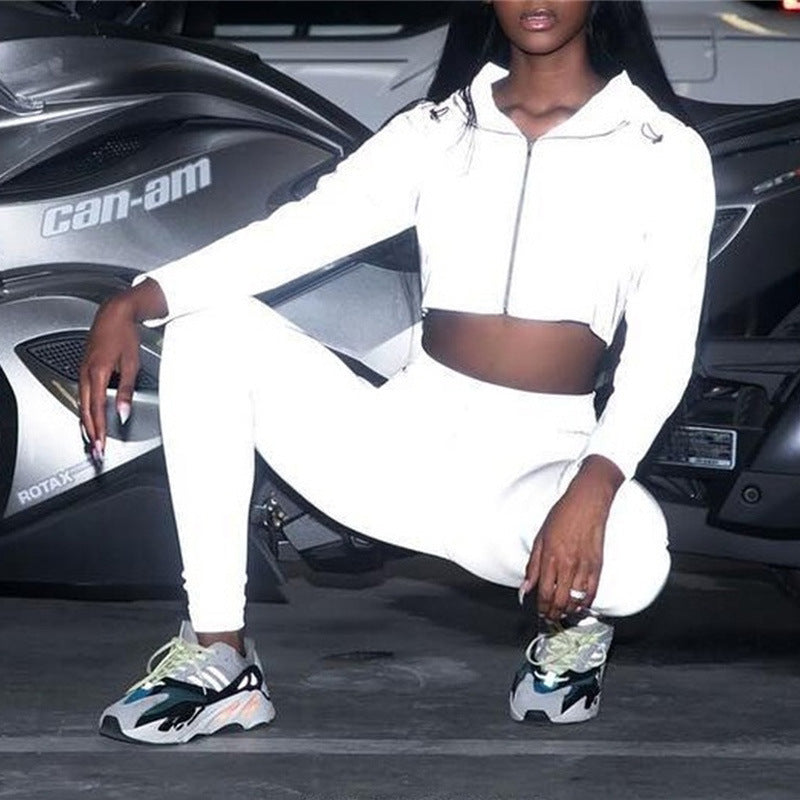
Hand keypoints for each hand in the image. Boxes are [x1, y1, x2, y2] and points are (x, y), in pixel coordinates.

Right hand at [78, 278, 166, 459]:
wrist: (114, 314)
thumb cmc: (124, 335)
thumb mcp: (131, 364)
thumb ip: (126, 391)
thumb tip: (123, 413)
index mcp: (97, 374)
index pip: (97, 410)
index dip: (99, 430)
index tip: (102, 446)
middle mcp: (85, 374)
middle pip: (85, 411)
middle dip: (91, 432)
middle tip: (97, 451)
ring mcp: (82, 371)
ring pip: (81, 403)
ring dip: (86, 422)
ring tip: (92, 439)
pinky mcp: (84, 368)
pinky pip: (81, 394)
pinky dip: (85, 409)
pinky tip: (89, 416)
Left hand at [521, 456, 622, 620]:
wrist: (587, 502)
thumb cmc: (562, 515)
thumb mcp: (539, 538)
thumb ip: (532, 566)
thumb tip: (525, 587)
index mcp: (550, 557)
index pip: (543, 592)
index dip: (540, 607)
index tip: (539, 611)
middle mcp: (567, 564)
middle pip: (559, 601)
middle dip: (553, 613)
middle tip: (550, 617)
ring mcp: (584, 566)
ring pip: (576, 600)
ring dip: (568, 611)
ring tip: (562, 613)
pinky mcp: (597, 565)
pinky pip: (592, 592)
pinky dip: (586, 603)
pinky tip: (580, 606)